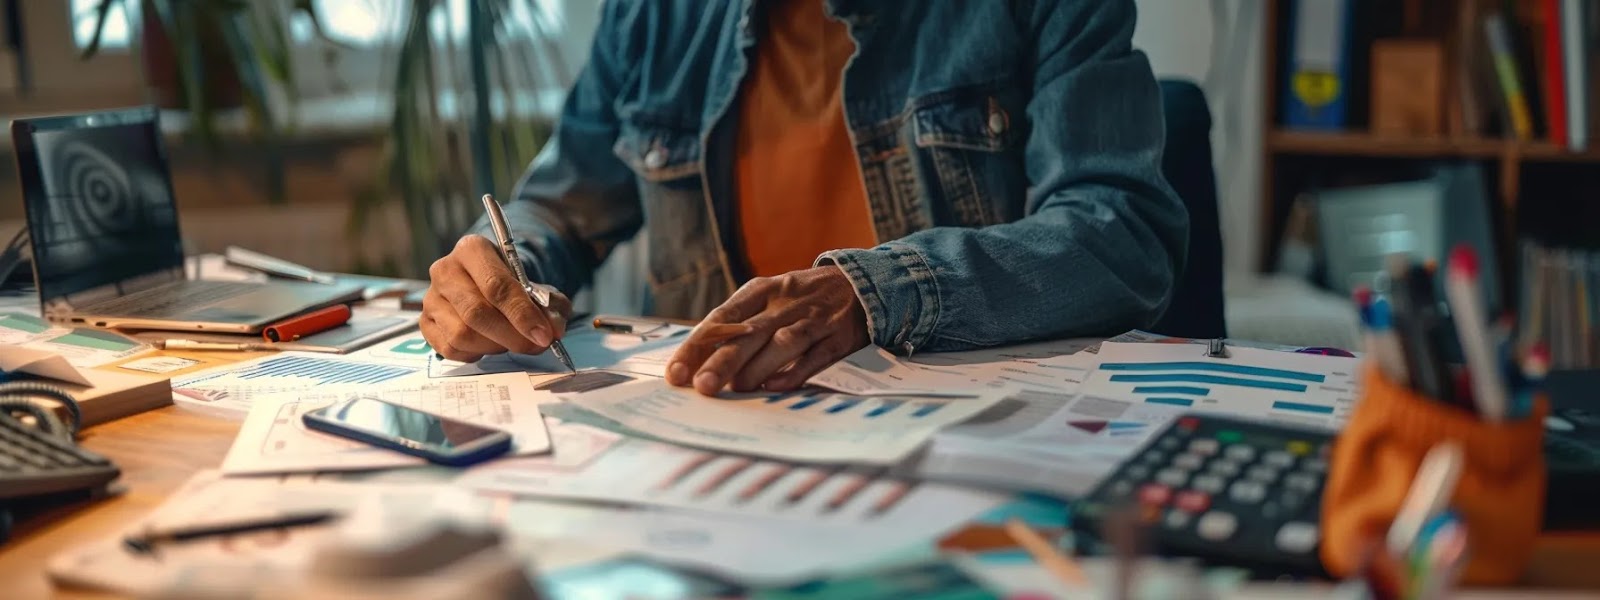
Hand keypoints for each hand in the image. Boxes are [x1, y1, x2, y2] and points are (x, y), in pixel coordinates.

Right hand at [420, 235, 571, 361]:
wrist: (488, 285)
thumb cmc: (513, 285)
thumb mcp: (539, 289)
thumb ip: (550, 306)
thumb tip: (552, 329)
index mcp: (472, 250)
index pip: (496, 285)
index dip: (522, 314)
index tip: (544, 334)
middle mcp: (445, 270)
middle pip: (476, 312)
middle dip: (511, 336)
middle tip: (534, 346)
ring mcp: (430, 297)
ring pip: (462, 334)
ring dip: (494, 346)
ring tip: (510, 341)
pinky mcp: (425, 322)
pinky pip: (450, 349)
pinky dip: (475, 353)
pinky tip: (489, 344)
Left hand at [666, 266, 869, 394]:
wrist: (861, 283)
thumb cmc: (801, 299)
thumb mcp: (769, 297)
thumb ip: (739, 326)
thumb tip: (701, 361)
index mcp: (760, 290)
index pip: (722, 318)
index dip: (697, 345)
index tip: (676, 372)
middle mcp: (784, 303)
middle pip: (748, 333)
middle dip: (722, 361)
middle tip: (701, 386)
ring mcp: (812, 319)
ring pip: (781, 343)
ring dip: (757, 367)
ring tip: (736, 388)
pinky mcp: (837, 337)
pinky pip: (815, 357)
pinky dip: (795, 372)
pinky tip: (775, 386)